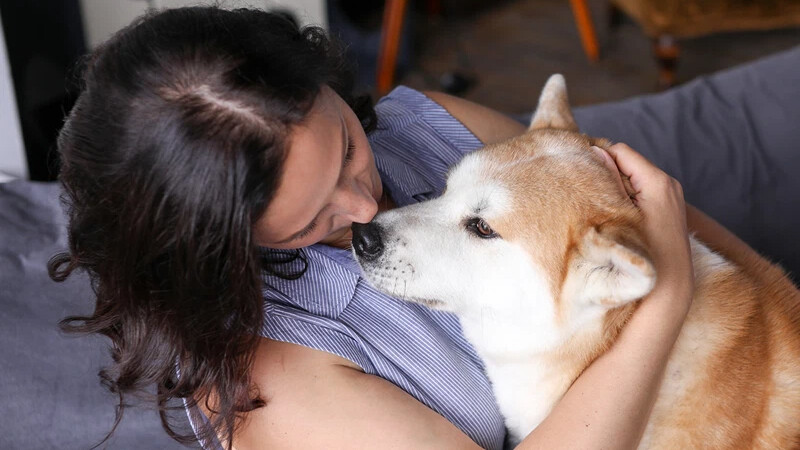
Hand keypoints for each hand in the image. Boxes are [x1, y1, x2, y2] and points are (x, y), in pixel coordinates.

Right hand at [600, 143, 694, 313]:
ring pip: (633, 177)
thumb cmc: (643, 252)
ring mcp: (670, 195)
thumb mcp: (620, 212)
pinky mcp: (668, 206)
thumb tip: (595, 153)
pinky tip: (616, 215)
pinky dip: (627, 197)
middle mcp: (668, 183)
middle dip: (607, 173)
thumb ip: (609, 180)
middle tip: (587, 191)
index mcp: (658, 181)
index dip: (599, 158)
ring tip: (601, 206)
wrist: (669, 284)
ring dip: (616, 187)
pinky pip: (642, 190)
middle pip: (628, 163)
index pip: (620, 151)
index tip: (580, 173)